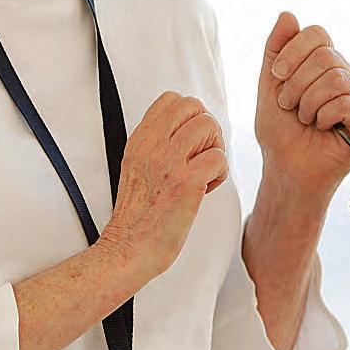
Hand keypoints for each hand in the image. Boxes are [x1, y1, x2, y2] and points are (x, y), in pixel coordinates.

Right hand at [97, 91, 227, 282]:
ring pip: (209, 126)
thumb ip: (156, 145)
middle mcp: (152, 146)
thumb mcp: (137, 168)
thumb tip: (188, 132)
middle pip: (193, 106)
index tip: (188, 144)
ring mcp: (168, 162)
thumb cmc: (139, 216)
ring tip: (204, 174)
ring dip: (215, 150)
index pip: (171, 99)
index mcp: (140, 141)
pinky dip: (220, 174)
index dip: (189, 117)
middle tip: (200, 157)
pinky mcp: (186, 182)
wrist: (128, 249)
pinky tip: (207, 190)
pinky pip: (219, 158)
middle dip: (206, 129)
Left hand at [255, 12, 349, 198]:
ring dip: (309, 102)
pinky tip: (323, 127)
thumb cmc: (280, 131)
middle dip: (297, 83)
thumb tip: (288, 14)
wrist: (287, 169)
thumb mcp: (269, 86)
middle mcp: (346, 74)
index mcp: (324, 63)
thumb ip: (275, 50)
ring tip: (305, 119)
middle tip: (289, 106)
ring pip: (337, 78)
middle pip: (326, 56)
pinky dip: (326, 116)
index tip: (276, 76)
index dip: (293, 51)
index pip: (317, 34)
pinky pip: (348, 103)